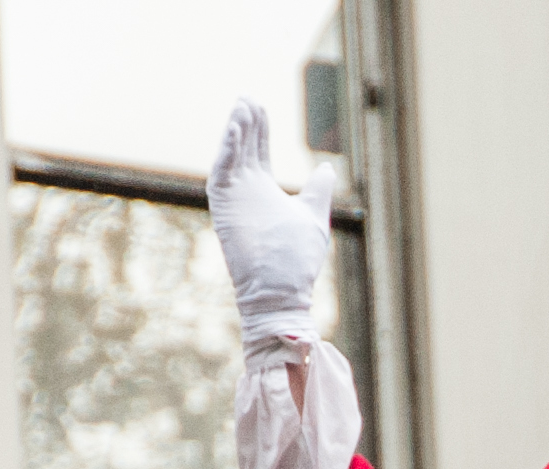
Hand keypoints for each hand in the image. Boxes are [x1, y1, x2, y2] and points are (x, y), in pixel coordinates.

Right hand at [208, 97, 336, 359]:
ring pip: (230, 155)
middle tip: (247, 96)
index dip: (259, 128)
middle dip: (245, 122)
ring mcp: (234, 199)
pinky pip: (222, 173)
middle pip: (242, 147)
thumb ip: (317, 191)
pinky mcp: (225, 208)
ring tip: (242, 106)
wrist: (283, 292)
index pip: (258, 151)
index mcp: (264, 191)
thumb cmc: (298, 261)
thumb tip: (326, 168)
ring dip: (234, 130)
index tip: (259, 104)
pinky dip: (226, 150)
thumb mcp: (312, 216)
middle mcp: (246, 191)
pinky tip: (234, 129)